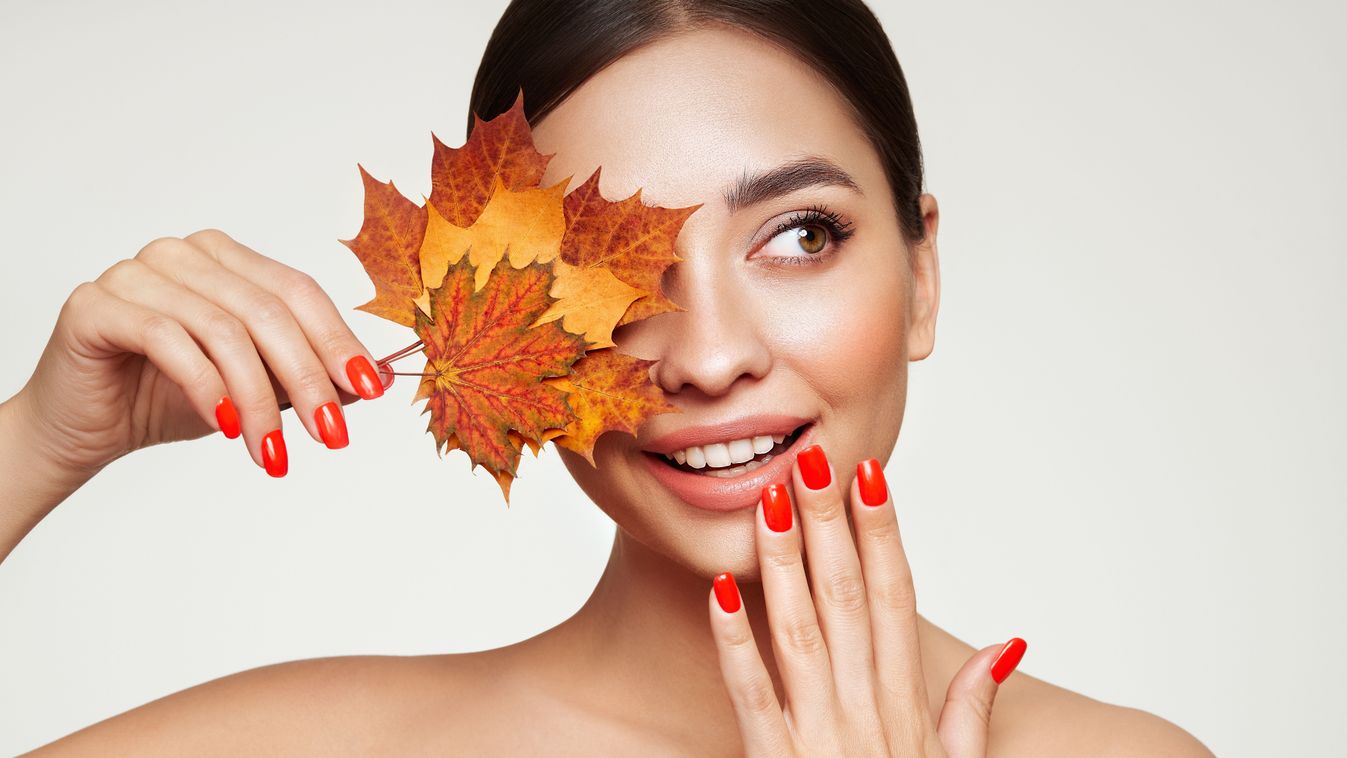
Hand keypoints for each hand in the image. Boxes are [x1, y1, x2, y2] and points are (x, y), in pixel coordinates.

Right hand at [11, 228, 392, 480]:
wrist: (85, 429)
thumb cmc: (168, 399)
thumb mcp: (254, 388)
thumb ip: (307, 375)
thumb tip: (376, 379)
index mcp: (226, 258)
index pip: (298, 291)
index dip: (338, 340)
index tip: (372, 390)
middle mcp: (183, 254)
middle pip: (268, 311)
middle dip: (308, 378)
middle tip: (331, 435)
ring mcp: (136, 272)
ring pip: (223, 330)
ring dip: (257, 399)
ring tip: (273, 450)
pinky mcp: (96, 304)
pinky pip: (167, 340)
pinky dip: (205, 387)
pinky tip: (225, 426)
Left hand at [708, 443, 1026, 755]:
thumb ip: (971, 708)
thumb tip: (1003, 646)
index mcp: (906, 706)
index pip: (895, 599)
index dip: (883, 535)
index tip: (869, 478)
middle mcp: (867, 711)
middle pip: (848, 600)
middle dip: (831, 526)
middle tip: (813, 459)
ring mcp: (822, 737)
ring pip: (801, 632)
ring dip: (786, 562)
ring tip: (770, 500)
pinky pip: (753, 695)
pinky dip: (737, 642)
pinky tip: (722, 590)